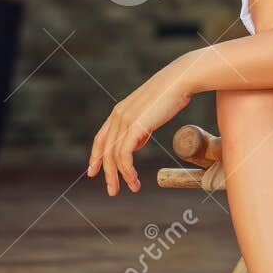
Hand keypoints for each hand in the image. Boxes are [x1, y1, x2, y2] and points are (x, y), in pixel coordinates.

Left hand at [86, 57, 194, 195]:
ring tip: (132, 188)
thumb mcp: (150, 113)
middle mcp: (117, 116)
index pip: (101, 138)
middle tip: (112, 191)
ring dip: (120, 176)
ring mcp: (125, 120)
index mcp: (119, 111)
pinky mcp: (135, 126)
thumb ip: (140, 127)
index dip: (95, 156)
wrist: (179, 81)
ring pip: (113, 156)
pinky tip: (134, 179)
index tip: (93, 172)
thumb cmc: (170, 95)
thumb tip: (136, 143)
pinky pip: (124, 155)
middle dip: (107, 173)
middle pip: (104, 150)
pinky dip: (128, 170)